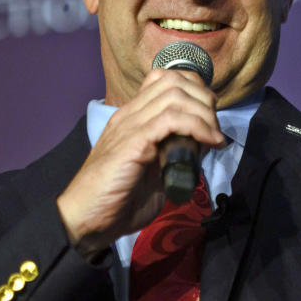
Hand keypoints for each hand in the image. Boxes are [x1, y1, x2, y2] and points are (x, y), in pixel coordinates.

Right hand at [56, 69, 225, 258]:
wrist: (85, 220)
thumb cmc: (116, 201)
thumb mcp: (153, 171)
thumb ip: (172, 155)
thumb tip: (200, 148)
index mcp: (132, 118)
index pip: (164, 79)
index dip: (194, 90)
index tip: (210, 116)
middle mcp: (130, 115)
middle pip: (174, 81)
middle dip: (204, 100)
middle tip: (215, 127)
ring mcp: (129, 126)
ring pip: (174, 95)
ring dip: (203, 113)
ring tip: (214, 136)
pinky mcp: (132, 143)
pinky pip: (169, 120)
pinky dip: (196, 126)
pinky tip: (208, 142)